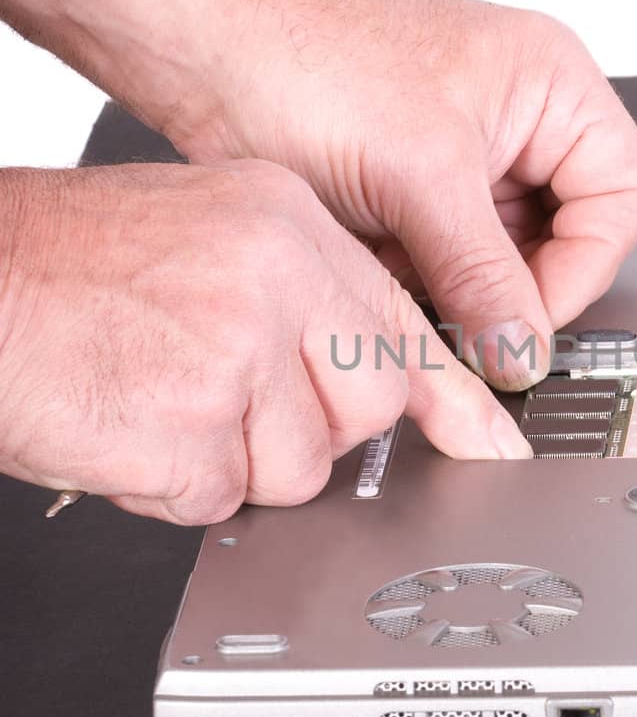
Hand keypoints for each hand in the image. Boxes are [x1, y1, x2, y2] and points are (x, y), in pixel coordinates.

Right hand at [0, 161, 529, 524]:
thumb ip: (294, 295)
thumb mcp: (204, 234)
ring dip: (231, 459)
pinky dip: (172, 484)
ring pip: (300, 465)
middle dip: (308, 430)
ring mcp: (238, 348)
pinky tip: (129, 424)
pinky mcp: (193, 421)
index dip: (453, 399)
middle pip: (366, 407)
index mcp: (286, 221)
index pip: (401, 321)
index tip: (493, 445)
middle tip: (227, 397)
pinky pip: (221, 495)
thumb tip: (356, 370)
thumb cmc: (63, 263)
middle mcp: (275, 276)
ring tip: (159, 397)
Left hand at [169, 0, 636, 387]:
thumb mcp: (418, 176)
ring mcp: (468, 159)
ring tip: (405, 272)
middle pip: (570, 239)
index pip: (622, 200)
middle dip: (515, 283)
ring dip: (461, 286)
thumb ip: (484, 276)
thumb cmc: (303, 54)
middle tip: (470, 317)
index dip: (583, 268)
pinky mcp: (418, 192)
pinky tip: (378, 266)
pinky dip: (421, 282)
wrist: (204, 47)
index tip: (526, 319)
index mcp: (552, 84)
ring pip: (505, 263)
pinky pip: (451, 265)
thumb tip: (525, 351)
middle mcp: (520, 120)